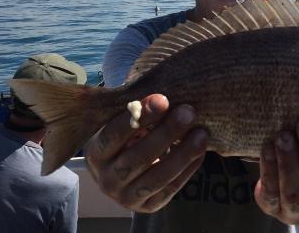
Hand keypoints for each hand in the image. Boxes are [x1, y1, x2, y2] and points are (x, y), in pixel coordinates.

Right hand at [84, 94, 208, 212]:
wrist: (120, 172)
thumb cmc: (125, 138)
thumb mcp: (119, 124)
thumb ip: (133, 112)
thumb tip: (164, 90)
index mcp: (96, 154)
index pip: (114, 134)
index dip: (140, 116)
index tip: (163, 98)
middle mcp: (107, 179)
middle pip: (138, 156)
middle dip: (166, 132)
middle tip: (188, 111)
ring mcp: (126, 197)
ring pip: (157, 177)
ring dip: (183, 153)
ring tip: (202, 133)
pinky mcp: (146, 207)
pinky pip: (170, 189)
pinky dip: (187, 169)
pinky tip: (200, 151)